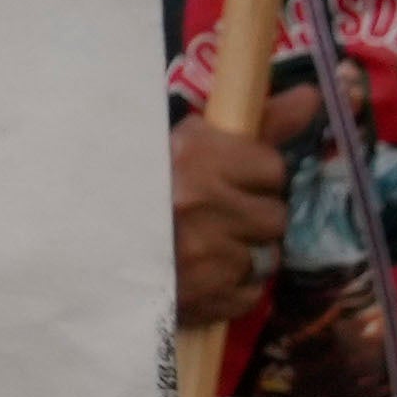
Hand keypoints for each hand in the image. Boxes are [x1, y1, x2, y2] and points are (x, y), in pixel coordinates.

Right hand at [164, 102, 304, 358]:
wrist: (82, 245)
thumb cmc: (139, 184)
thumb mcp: (191, 142)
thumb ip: (260, 122)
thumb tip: (314, 97)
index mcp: (196, 157)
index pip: (273, 169)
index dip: (255, 176)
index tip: (229, 179)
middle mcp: (202, 205)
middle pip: (275, 216)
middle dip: (252, 215)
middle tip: (216, 215)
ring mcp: (204, 256)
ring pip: (266, 257)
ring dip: (244, 252)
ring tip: (207, 245)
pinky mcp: (204, 299)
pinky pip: (251, 292)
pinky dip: (232, 286)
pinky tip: (203, 273)